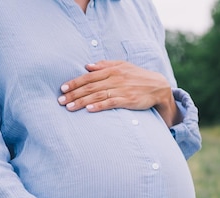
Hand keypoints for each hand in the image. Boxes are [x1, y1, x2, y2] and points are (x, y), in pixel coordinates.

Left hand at [57, 60, 181, 126]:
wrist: (158, 86)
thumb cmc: (138, 76)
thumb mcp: (123, 66)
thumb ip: (105, 65)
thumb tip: (87, 66)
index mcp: (112, 69)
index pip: (89, 76)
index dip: (75, 82)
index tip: (63, 88)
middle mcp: (115, 78)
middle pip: (90, 86)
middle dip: (74, 94)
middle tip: (61, 101)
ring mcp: (121, 90)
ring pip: (97, 95)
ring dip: (82, 102)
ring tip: (69, 108)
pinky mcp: (127, 100)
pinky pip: (110, 103)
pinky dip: (99, 106)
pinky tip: (89, 110)